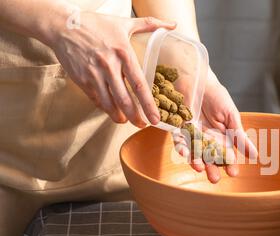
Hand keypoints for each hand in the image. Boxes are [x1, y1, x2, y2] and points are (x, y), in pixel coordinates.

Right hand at [47, 11, 175, 126]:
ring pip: (109, 103)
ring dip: (118, 116)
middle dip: (135, 117)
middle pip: (125, 100)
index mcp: (123, 53)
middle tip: (142, 125)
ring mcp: (94, 74)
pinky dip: (105, 107)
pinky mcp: (82, 80)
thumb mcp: (124, 23)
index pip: (139, 85)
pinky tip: (111, 111)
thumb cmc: (95, 24)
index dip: (148, 105)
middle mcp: (109, 66)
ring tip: (125, 121)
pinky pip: (96, 99)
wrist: (63, 26)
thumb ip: (149, 25)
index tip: (155, 119)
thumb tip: (172, 24)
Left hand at [186, 69, 257, 183]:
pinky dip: (182, 148)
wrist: (198, 80)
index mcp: (222, 138)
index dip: (229, 164)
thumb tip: (256, 156)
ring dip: (197, 162)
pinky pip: (179, 142)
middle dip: (212, 169)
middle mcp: (206, 141)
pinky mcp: (179, 130)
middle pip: (209, 159)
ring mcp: (192, 136)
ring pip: (194, 154)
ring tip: (200, 169)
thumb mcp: (231, 116)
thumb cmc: (217, 97)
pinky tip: (185, 154)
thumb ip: (240, 136)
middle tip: (215, 179)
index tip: (233, 173)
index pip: (226, 156)